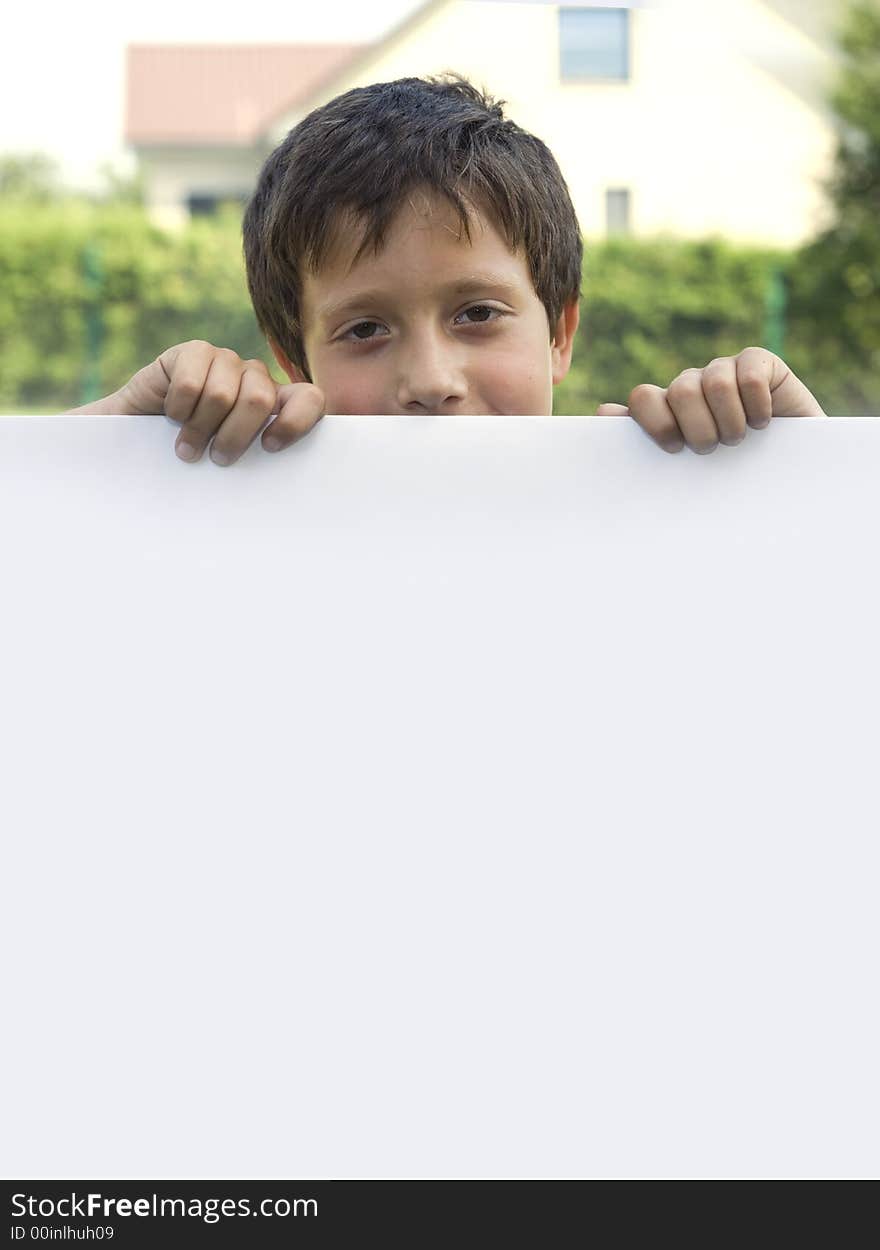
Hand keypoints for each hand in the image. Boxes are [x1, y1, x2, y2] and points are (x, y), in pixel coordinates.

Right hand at [118, 340, 324, 464]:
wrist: (139, 442)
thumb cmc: (195, 458)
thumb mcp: (231, 462)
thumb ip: (259, 461)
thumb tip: (284, 487)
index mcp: (275, 404)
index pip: (309, 399)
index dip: (296, 421)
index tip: (270, 447)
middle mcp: (254, 378)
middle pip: (259, 399)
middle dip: (234, 435)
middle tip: (217, 458)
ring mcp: (225, 361)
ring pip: (222, 394)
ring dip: (199, 429)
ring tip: (187, 448)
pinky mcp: (192, 353)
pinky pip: (191, 382)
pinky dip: (179, 408)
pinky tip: (173, 416)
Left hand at [596, 347, 825, 453]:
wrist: (790, 471)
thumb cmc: (730, 474)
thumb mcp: (686, 467)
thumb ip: (644, 444)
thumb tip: (602, 412)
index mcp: (668, 408)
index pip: (644, 397)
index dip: (656, 423)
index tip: (675, 450)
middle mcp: (692, 385)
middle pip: (679, 391)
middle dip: (698, 428)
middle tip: (713, 448)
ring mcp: (725, 370)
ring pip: (714, 383)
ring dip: (730, 422)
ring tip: (740, 440)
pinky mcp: (760, 362)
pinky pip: (748, 373)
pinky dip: (757, 405)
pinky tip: (764, 422)